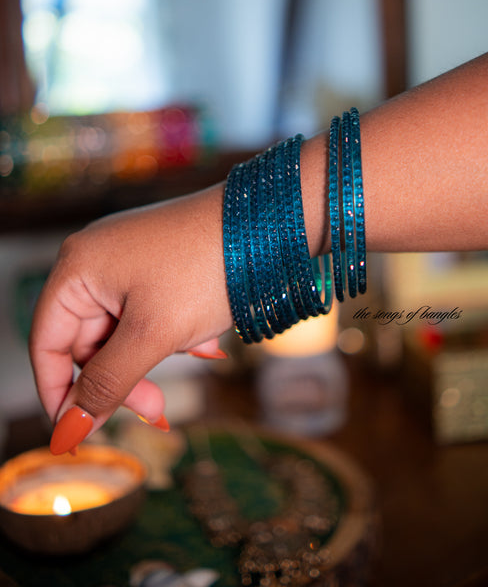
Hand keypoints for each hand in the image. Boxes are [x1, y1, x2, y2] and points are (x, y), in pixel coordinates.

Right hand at [29, 183, 232, 450]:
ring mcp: (128, 259)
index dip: (59, 393)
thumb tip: (69, 429)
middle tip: (156, 407)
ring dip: (152, 355)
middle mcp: (96, 259)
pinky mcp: (158, 263)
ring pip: (122, 331)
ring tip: (195, 348)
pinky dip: (170, 334)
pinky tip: (205, 338)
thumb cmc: (207, 267)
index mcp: (78, 268)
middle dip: (121, 377)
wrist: (268, 225)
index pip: (46, 343)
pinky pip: (148, 313)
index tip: (78, 435)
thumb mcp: (153, 335)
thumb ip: (108, 383)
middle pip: (87, 341)